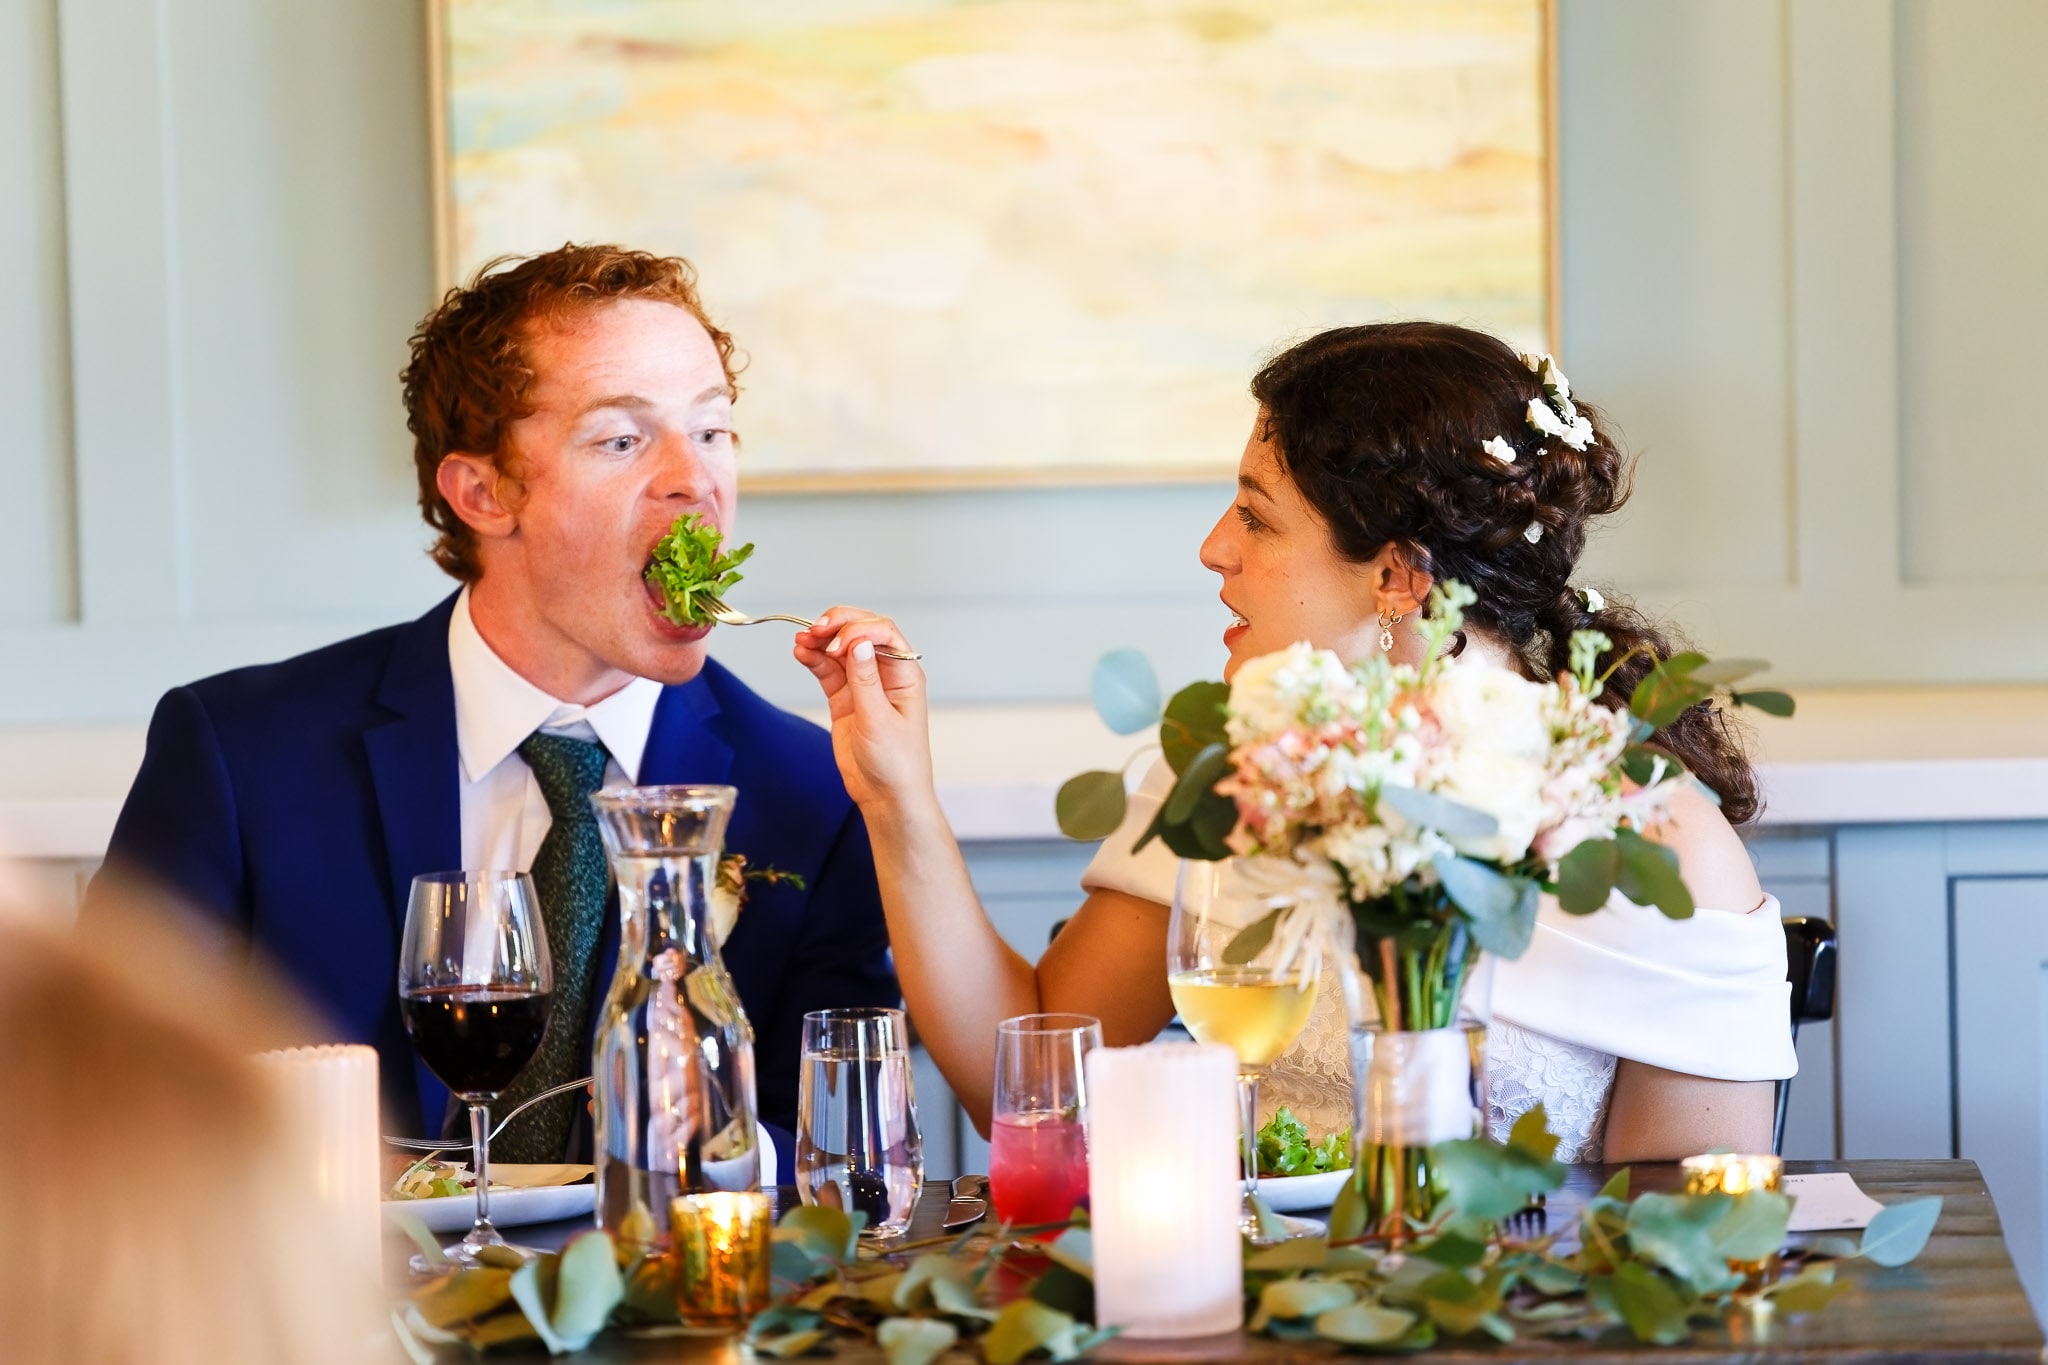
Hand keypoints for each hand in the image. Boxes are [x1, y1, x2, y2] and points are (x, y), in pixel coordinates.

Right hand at [793, 607, 933, 813]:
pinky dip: (813, 659)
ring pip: (840, 650)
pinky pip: (827, 671)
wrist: (885, 795)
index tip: (838, 645)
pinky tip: (801, 653)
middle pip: (860, 633)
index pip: (884, 634)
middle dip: (838, 626)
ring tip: (801, 640)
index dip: (858, 630)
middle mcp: (885, 674)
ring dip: (820, 641)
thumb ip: (866, 681)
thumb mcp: (880, 720)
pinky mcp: (844, 698)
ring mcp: (863, 685)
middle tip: (815, 630)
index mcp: (905, 674)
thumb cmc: (896, 763)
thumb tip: (858, 644)